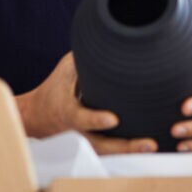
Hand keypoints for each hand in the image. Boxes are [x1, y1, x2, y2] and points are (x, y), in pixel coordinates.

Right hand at [15, 52, 157, 154]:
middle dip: (125, 146)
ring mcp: (85, 142)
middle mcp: (77, 131)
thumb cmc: (54, 88)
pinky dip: (129, 152)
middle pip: (101, 145)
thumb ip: (84, 59)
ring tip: (153, 145)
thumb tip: (109, 38)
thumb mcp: (64, 70)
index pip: (80, 118)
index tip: (113, 119)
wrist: (37, 116)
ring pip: (109, 153)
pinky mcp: (93, 146)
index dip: (95, 120)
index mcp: (67, 111)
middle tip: (148, 142)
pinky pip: (112, 153)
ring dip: (131, 152)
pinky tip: (150, 147)